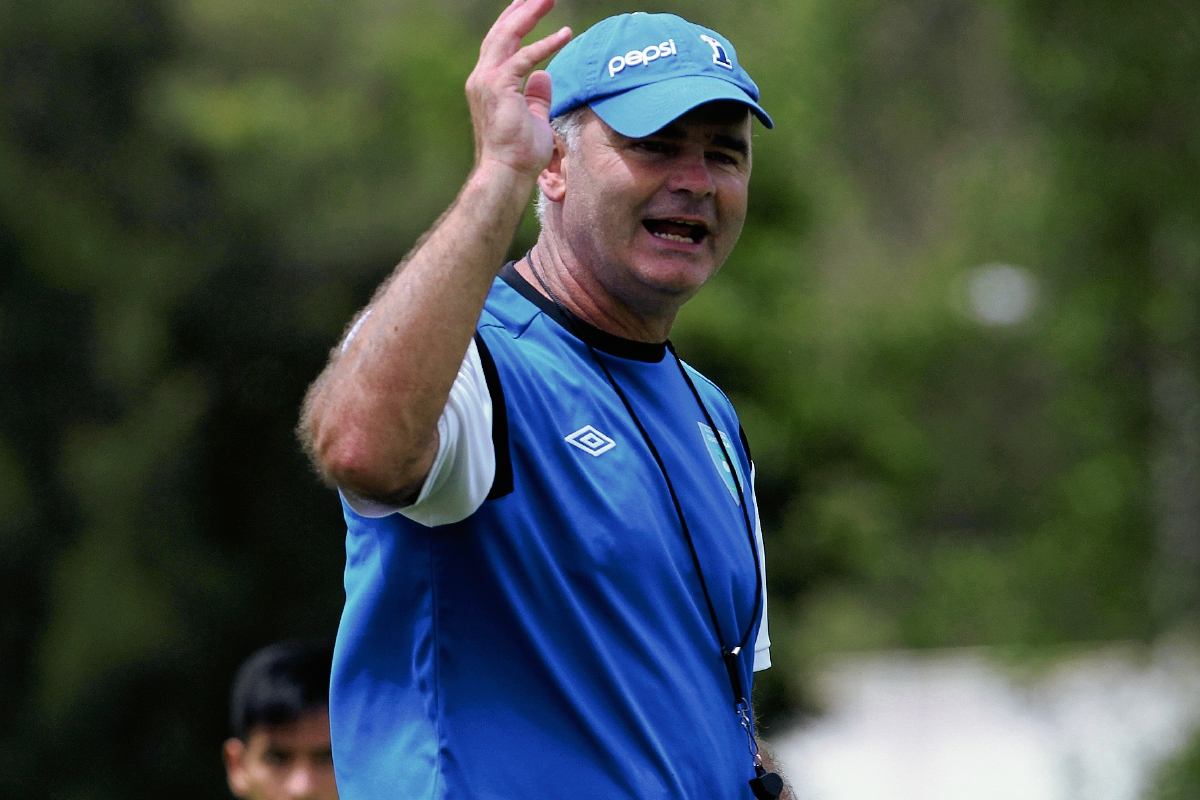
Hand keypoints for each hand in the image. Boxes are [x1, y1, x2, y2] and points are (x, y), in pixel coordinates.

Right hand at [465, 0, 570, 177]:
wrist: (505, 173)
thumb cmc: (518, 153)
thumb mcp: (533, 117)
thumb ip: (537, 95)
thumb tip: (545, 76)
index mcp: (487, 82)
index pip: (500, 43)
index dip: (514, 21)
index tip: (528, 4)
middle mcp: (482, 77)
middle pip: (502, 32)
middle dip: (522, 8)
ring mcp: (486, 81)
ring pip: (508, 36)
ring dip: (529, 14)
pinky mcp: (499, 88)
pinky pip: (524, 58)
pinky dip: (545, 45)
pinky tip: (565, 35)